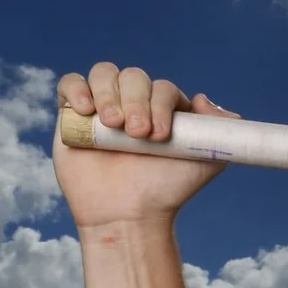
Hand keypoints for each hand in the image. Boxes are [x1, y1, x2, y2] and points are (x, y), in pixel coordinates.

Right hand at [53, 63, 234, 232]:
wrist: (127, 214)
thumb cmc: (167, 189)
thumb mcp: (207, 161)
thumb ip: (217, 128)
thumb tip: (203, 98)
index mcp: (165, 109)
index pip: (162, 88)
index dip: (160, 104)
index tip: (160, 136)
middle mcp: (134, 103)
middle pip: (133, 77)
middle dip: (136, 101)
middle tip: (137, 134)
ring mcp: (103, 106)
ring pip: (104, 74)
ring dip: (108, 93)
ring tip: (112, 124)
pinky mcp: (72, 114)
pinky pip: (70, 83)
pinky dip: (77, 88)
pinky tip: (85, 110)